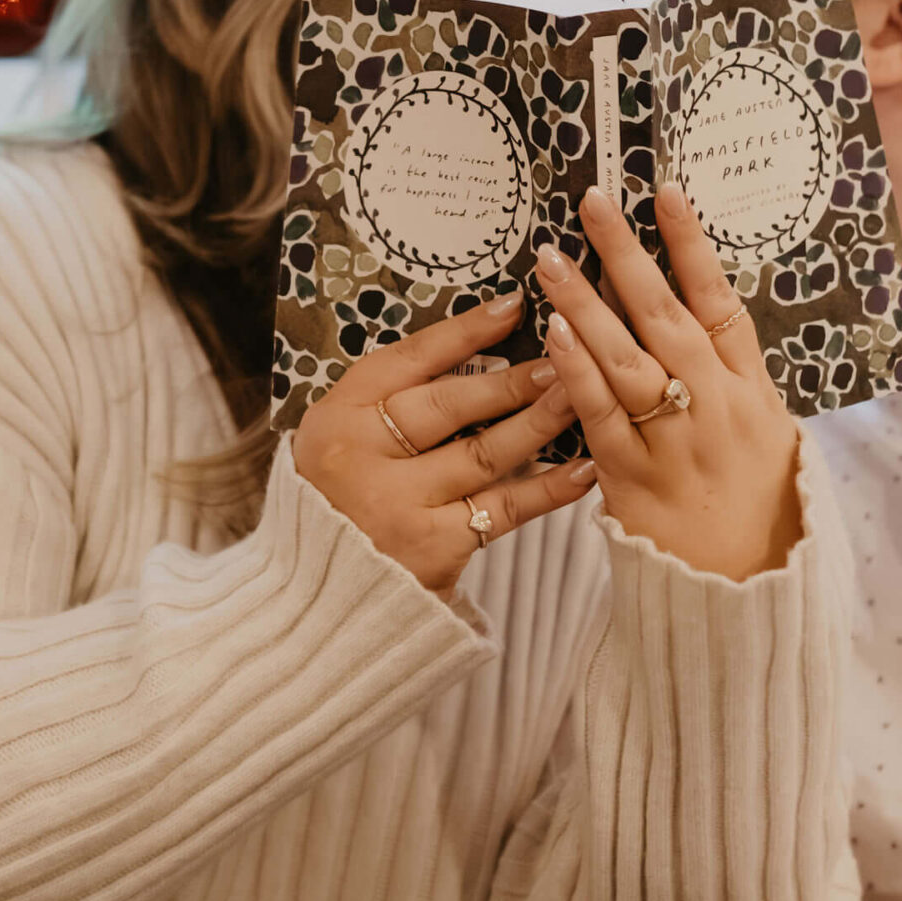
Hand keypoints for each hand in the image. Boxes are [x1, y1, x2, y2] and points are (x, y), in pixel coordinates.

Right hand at [291, 288, 595, 599]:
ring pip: (485, 452)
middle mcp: (361, 456)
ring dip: (540, 422)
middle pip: (450, 405)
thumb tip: (480, 347)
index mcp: (338, 416)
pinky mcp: (432, 548)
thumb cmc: (342, 502)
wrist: (318, 594)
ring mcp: (397, 504)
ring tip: (581, 396)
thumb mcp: (346, 438)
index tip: (513, 306)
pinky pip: (504, 508)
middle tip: (564, 356)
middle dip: (513, 379)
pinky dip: (548, 488)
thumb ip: (395, 401)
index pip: (409, 360)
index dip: (465, 331)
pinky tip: (583, 468)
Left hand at [536, 183, 801, 580]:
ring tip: (552, 259)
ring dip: (586, 304)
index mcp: (751, 391)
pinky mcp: (636, 478)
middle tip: (592, 204)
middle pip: (667, 315)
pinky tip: (553, 336)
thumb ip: (735, 384)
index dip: (694, 246)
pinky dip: (577, 374)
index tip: (666, 193)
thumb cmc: (760, 515)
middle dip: (628, 255)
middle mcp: (716, 406)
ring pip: (627, 358)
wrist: (749, 597)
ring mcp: (676, 440)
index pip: (721, 302)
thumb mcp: (771, 440)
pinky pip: (600, 416)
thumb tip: (710, 326)